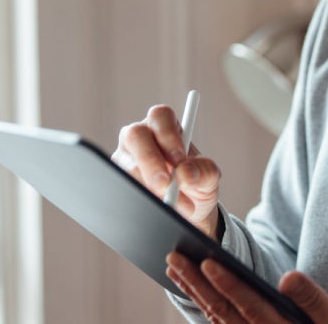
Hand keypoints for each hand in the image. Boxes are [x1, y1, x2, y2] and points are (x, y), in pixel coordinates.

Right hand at [113, 105, 221, 238]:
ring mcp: (126, 158)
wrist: (188, 211)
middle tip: (166, 185)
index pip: (160, 116)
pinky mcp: (119, 180)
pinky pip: (121, 186)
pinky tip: (155, 207)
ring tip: (173, 204)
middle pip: (135, 135)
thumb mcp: (209, 177)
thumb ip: (203, 171)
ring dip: (149, 187)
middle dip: (150, 160)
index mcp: (165, 127)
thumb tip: (185, 173)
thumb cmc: (196, 183)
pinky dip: (139, 199)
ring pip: (126, 164)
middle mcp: (141, 137)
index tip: (179, 158)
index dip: (167, 134)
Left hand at [166, 252, 327, 323]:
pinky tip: (195, 292)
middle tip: (174, 258)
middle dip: (197, 284)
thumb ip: (313, 300)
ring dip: (195, 294)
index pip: (249, 307)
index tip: (208, 263)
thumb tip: (288, 277)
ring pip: (217, 321)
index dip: (228, 285)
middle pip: (222, 314)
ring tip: (176, 270)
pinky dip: (205, 309)